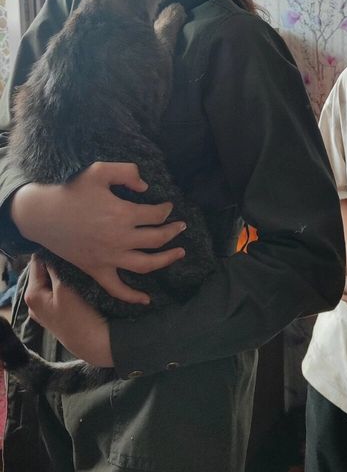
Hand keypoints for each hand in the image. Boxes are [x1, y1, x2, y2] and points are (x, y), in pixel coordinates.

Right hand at [11, 162, 186, 303]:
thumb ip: (126, 172)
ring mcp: (108, 257)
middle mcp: (119, 239)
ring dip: (166, 260)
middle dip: (173, 231)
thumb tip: (145, 185)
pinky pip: (117, 288)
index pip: (156, 215)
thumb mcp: (99, 171)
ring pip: (146, 264)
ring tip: (180, 253)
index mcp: (123, 214)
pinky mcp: (96, 269)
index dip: (166, 210)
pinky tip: (147, 300)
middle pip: (157, 239)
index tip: (168, 206)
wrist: (41, 214)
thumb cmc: (70, 189)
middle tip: (181, 226)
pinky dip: (133, 296)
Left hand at [25, 256, 113, 366]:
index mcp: (32, 294)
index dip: (51, 251)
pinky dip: (68, 283)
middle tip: (78, 254)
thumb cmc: (80, 316)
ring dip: (65, 273)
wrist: (96, 342)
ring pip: (54, 280)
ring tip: (81, 265)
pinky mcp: (59, 312)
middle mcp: (36, 301)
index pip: (37, 262)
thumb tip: (51, 251)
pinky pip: (61, 290)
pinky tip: (80, 279)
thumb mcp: (65, 288)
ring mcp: (47, 308)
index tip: (68, 244)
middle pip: (45, 271)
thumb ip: (55, 268)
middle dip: (59, 263)